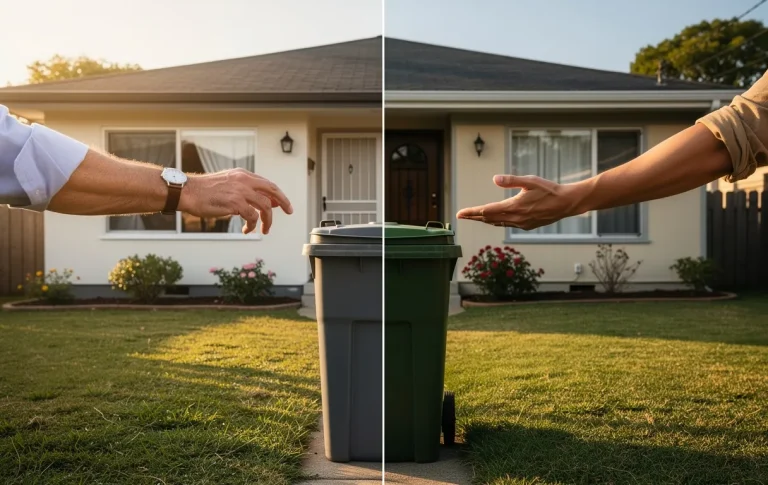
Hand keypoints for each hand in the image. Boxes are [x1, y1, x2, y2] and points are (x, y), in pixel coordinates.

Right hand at [179, 168, 292, 234]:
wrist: (187, 192)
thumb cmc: (205, 191)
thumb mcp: (227, 184)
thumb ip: (244, 190)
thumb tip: (261, 202)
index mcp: (242, 175)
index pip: (267, 183)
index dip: (277, 194)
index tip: (282, 204)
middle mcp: (244, 180)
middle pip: (272, 190)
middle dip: (283, 201)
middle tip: (289, 211)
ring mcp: (240, 191)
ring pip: (265, 206)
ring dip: (267, 220)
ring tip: (263, 230)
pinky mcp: (235, 203)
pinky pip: (252, 217)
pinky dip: (252, 226)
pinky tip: (247, 230)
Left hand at [456, 174, 583, 229]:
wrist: (566, 203)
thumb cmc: (549, 190)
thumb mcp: (530, 181)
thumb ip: (511, 180)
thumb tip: (494, 179)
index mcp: (514, 207)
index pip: (487, 211)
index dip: (472, 212)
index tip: (460, 213)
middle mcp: (515, 218)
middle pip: (489, 219)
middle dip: (474, 217)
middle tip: (460, 216)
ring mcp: (521, 224)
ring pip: (497, 223)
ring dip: (484, 220)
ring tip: (474, 217)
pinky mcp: (527, 226)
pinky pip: (507, 225)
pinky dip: (497, 222)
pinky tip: (494, 220)